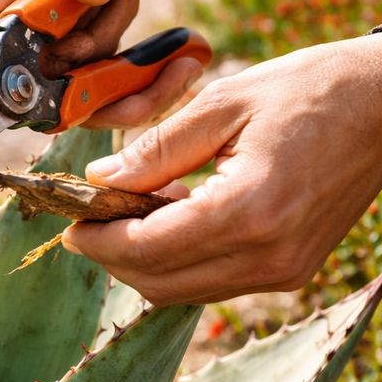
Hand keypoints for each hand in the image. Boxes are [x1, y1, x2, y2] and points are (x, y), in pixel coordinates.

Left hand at [62, 35, 381, 304]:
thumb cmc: (311, 89)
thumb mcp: (224, 103)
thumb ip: (156, 150)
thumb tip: (100, 182)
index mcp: (250, 208)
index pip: (149, 248)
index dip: (100, 241)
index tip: (70, 225)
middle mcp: (268, 254)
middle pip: (160, 284)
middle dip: (113, 259)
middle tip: (87, 225)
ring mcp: (284, 270)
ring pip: (185, 291)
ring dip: (144, 264)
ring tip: (124, 219)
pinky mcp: (291, 270)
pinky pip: (215, 282)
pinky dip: (180, 261)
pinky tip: (169, 222)